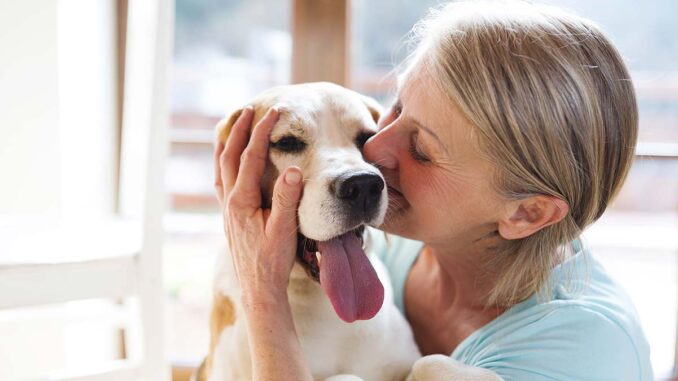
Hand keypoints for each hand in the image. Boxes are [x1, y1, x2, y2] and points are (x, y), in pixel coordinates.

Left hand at [214, 106, 303, 306]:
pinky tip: (228, 161)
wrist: (258, 288)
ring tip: (232, 124)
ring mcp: (227, 209)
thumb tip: (292, 169)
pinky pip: (221, 180)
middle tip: (249, 108)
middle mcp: (229, 201)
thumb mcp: (284, 230)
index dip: (262, 132)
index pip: (251, 157)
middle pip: (229, 156)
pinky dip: (224, 163)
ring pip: (220, 167)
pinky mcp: (229, 216)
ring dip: (226, 143)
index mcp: (241, 201)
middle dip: (239, 130)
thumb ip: (286, 199)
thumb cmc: (273, 261)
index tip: (275, 112)